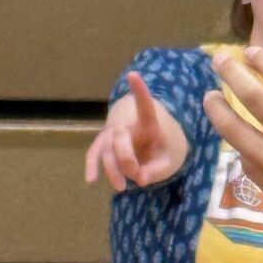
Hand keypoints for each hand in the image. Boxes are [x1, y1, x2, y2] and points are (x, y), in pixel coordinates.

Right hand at [84, 74, 180, 191]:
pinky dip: (92, 165)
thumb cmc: (166, 148)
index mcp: (149, 123)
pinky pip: (95, 153)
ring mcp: (114, 134)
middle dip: (126, 159)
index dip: (140, 91)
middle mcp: (128, 125)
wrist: (154, 144)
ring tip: (122, 188)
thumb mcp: (171, 160)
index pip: (144, 106)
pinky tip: (91, 180)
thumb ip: (158, 170)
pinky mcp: (105, 145)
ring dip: (112, 169)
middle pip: (119, 138)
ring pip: (106, 149)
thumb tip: (140, 179)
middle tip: (137, 177)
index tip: (133, 75)